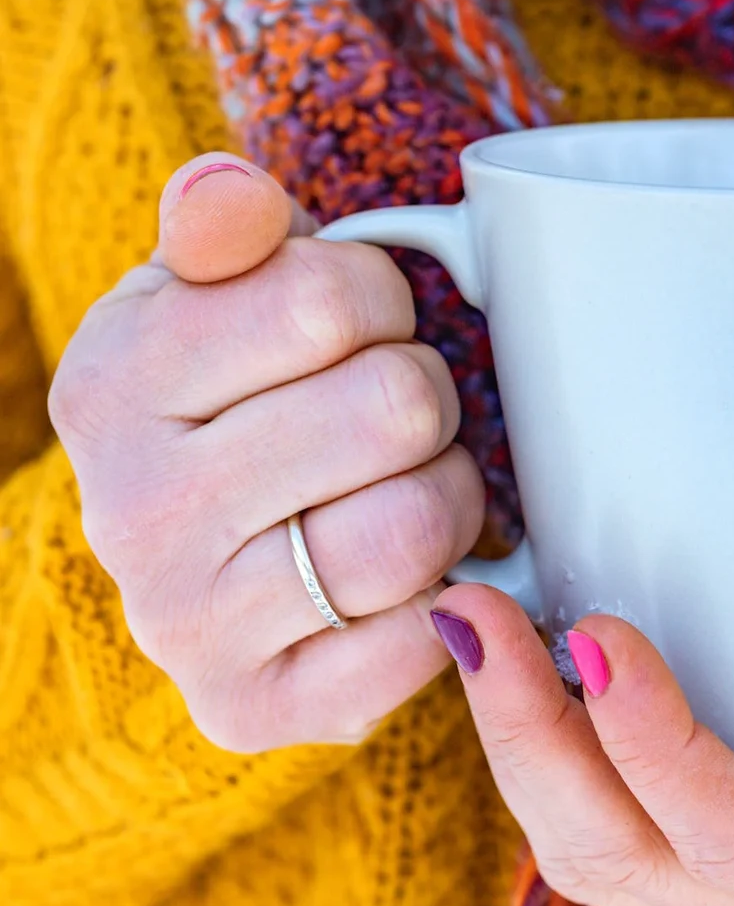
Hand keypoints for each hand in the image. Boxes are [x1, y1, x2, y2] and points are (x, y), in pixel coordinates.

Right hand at [50, 153, 481, 751]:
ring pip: (419, 525)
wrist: (198, 554)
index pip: (334, 298)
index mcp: (114, 384)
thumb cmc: (229, 398)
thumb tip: (233, 195)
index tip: (356, 331)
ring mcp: (190, 626)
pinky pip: (422, 636)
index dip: (382, 304)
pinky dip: (446, 596)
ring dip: (448, 496)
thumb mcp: (208, 290)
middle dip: (423, 400)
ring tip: (403, 487)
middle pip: (396, 409)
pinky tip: (403, 574)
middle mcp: (135, 514)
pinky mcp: (257, 710)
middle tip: (388, 419)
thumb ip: (225, 224)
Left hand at [432, 575, 733, 905]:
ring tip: (475, 625)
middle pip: (629, 856)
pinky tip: (528, 659)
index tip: (601, 634)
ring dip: (523, 744)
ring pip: (599, 849)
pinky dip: (555, 743)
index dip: (654, 746)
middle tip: (478, 616)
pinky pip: (616, 815)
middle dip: (537, 742)